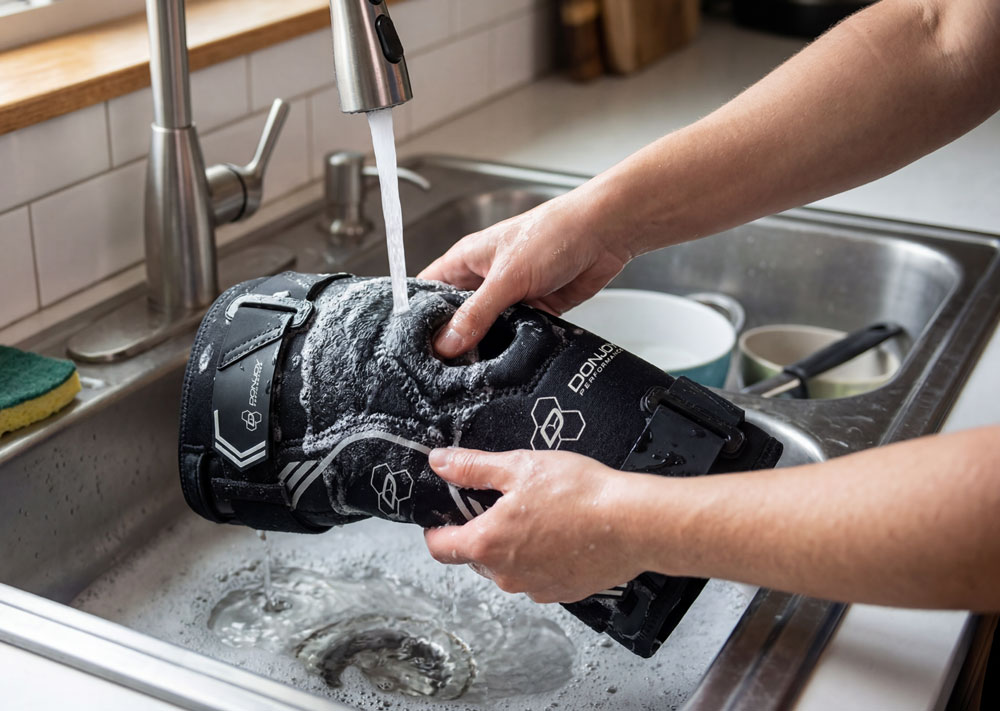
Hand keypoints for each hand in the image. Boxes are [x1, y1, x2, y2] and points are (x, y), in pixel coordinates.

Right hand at [418, 189, 631, 357]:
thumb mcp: (507, 276)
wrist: (604, 234)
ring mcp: (510, 296)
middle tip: (441, 369)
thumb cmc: (554, 233)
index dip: (417, 316)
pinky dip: (513, 348)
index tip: (412, 346)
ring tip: (472, 373)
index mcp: (466, 260)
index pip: (428, 290)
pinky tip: (507, 363)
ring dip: (485, 346)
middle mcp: (485, 279)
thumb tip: (447, 343)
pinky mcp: (535, 310)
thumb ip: (477, 313)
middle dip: (452, 340)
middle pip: (456, 316)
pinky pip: (516, 336)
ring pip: (487, 330)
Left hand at [423, 447, 649, 602]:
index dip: (436, 529)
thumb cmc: (580, 494)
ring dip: (515, 546)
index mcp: (487, 544)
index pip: (440, 548)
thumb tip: (440, 462)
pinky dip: (543, 558)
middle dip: (483, 531)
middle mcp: (506, 575)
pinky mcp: (563, 593)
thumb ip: (473, 467)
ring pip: (509, 568)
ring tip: (541, 515)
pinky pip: (538, 577)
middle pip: (476, 556)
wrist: (633, 523)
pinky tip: (562, 534)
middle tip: (505, 502)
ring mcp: (535, 588)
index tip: (442, 517)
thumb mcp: (520, 466)